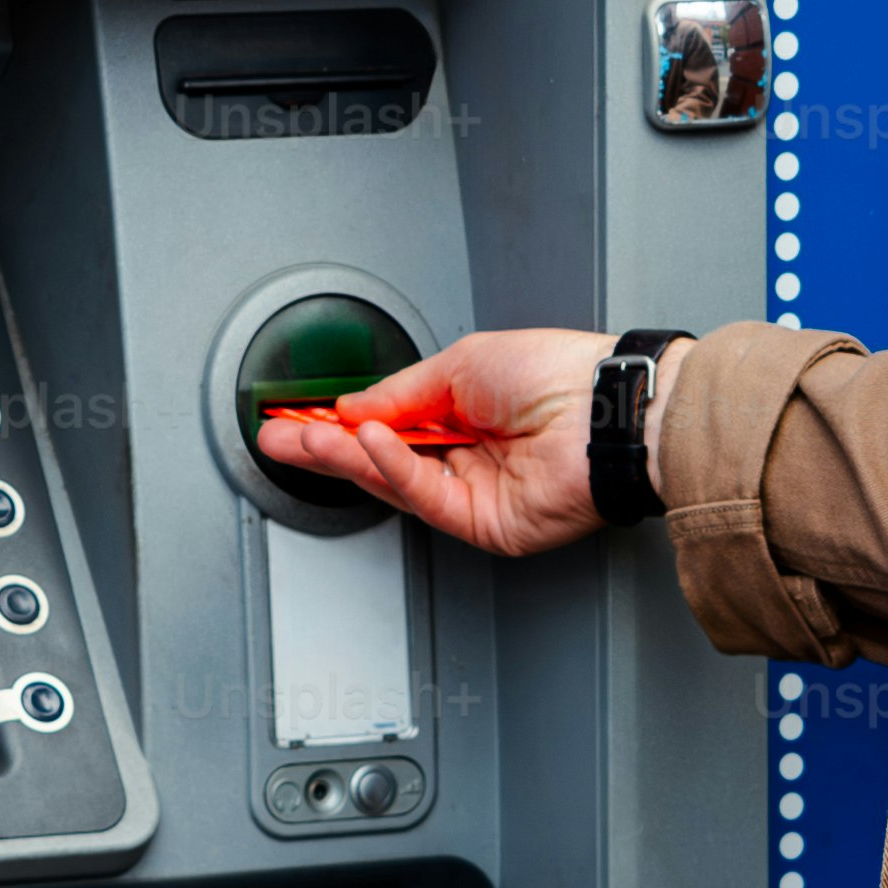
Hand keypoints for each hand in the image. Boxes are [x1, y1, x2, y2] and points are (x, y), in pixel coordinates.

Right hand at [246, 325, 611, 555]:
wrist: (609, 410)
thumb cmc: (561, 374)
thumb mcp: (464, 362)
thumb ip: (403, 391)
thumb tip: (357, 407)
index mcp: (467, 413)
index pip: (390, 424)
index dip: (341, 422)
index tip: (298, 417)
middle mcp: (470, 455)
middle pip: (382, 459)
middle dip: (325, 447)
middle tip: (277, 438)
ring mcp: (476, 493)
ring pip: (395, 482)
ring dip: (345, 458)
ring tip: (303, 440)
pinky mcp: (486, 524)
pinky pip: (426, 497)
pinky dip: (392, 468)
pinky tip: (367, 442)